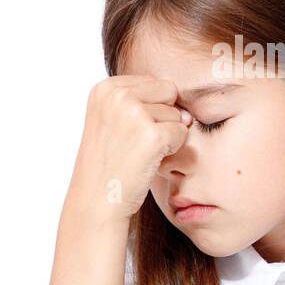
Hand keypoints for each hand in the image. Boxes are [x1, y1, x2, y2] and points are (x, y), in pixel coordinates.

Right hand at [65, 75, 192, 221]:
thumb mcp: (115, 121)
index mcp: (106, 88)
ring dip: (165, 136)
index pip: (155, 84)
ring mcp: (135, 114)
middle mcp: (118, 95)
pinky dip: (171, 150)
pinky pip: (182, 133)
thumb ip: (148, 104)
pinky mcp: (153, 135)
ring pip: (177, 115)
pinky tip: (148, 161)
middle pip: (168, 93)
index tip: (126, 132)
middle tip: (134, 143)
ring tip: (137, 153)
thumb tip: (188, 114)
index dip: (150, 110)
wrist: (96, 201)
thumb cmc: (109, 164)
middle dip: (161, 119)